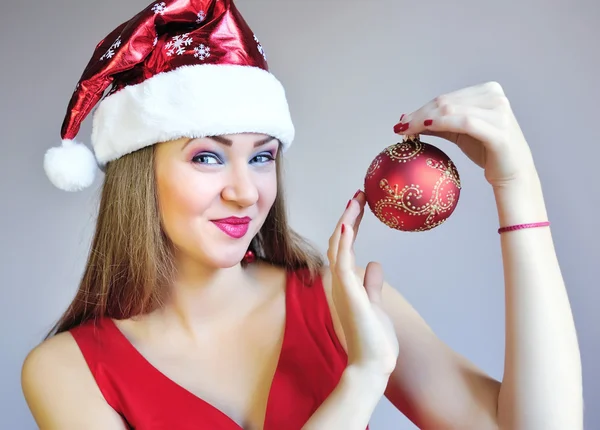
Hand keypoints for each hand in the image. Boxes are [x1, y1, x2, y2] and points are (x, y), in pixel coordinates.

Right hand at [327, 191, 398, 376]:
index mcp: (345, 283)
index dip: (349, 225)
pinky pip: (342, 262)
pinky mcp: (348, 293)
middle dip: (348, 216)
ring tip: (356, 200)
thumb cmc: (372, 339)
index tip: (359, 206)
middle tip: (359, 195)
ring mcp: (341, 287)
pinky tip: (350, 223)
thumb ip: (371, 284)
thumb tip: (375, 264)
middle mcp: (339, 282)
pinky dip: (344, 242)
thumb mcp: (374, 303)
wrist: (371, 366)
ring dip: (347, 221)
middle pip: (339, 241)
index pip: (344, 247)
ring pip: (339, 246)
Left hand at [393, 81, 537, 187]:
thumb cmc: (487, 151)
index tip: (403, 120)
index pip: (447, 98)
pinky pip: (464, 123)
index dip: (422, 108)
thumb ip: (440, 122)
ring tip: (407, 130)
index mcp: (488, 91)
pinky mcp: (499, 131)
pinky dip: (442, 123)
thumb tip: (408, 118)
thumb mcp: (461, 132)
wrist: (513, 174)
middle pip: (447, 102)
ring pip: (452, 110)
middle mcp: (495, 97)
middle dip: (419, 113)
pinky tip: (426, 127)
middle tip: (400, 126)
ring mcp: (499, 112)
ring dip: (424, 118)